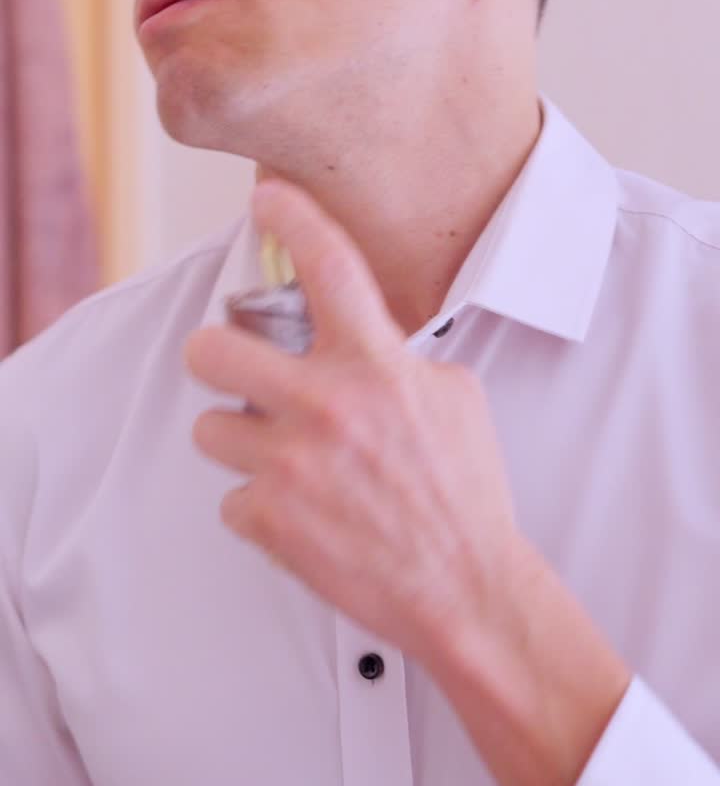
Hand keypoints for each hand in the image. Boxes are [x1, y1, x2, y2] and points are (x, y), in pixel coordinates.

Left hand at [185, 177, 519, 665]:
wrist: (466, 587)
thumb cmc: (465, 491)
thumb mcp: (454, 397)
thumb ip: (399, 358)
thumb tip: (366, 335)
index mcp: (376, 366)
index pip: (329, 266)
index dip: (293, 216)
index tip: (267, 197)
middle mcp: (325, 405)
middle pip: (212, 350)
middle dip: (212, 355)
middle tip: (229, 366)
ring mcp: (291, 464)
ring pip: (209, 429)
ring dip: (236, 440)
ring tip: (279, 457)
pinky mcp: (271, 519)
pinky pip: (232, 499)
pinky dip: (259, 507)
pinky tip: (301, 514)